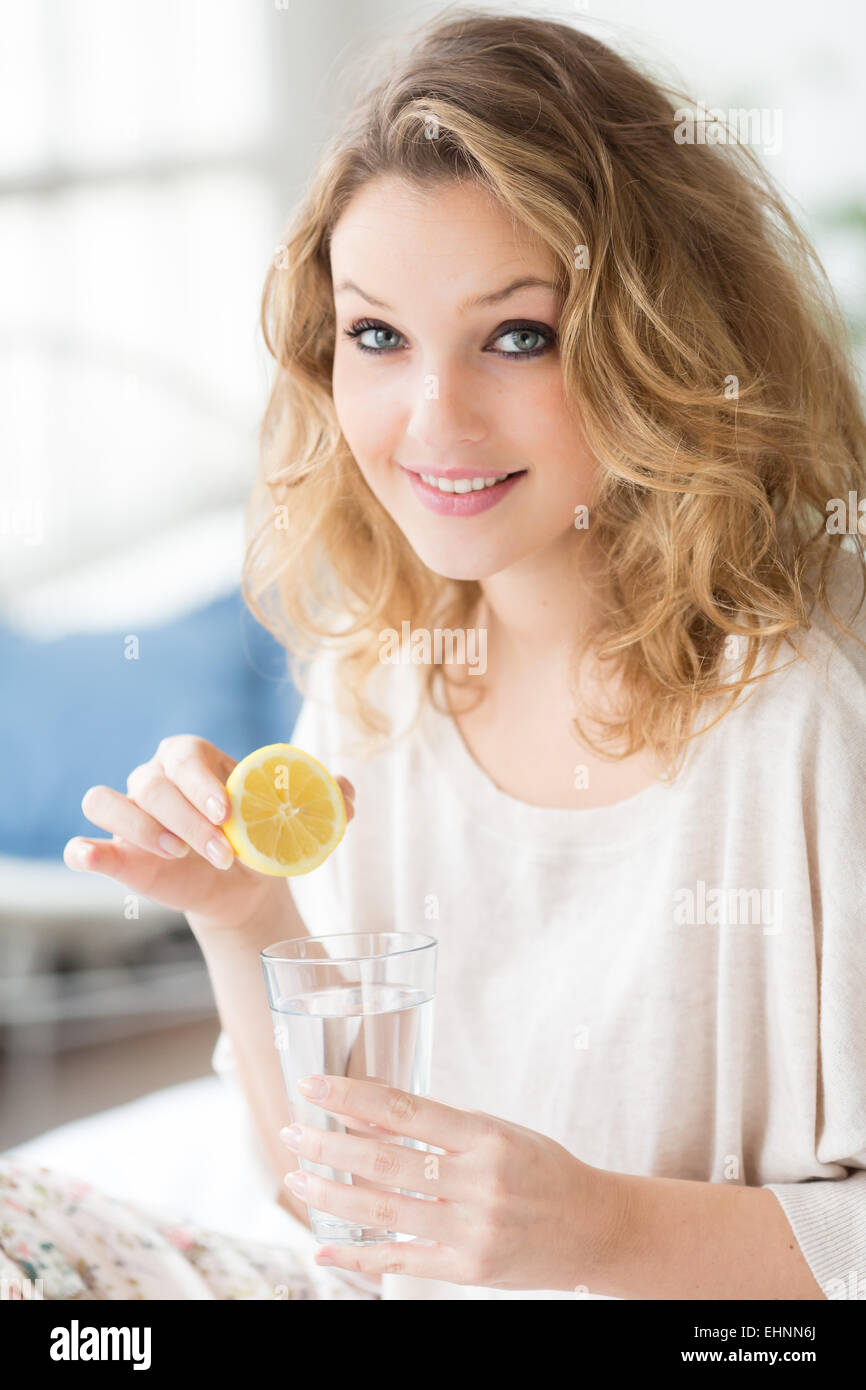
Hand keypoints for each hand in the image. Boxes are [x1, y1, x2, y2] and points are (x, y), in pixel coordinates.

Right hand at [62, 734, 354, 925]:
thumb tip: (348, 797)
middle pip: (151, 783)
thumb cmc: (262, 837)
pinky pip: (82, 843)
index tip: (227, 812)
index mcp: (194, 759)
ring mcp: (130, 816)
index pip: (182, 753)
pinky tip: (94, 856)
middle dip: (187, 819)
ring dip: (139, 828)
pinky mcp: (115, 854)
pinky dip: (84, 848)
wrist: (243, 886)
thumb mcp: (294, 817)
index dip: (198, 780)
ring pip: (107, 801)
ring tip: (178, 855)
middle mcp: (155, 779)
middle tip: (222, 851)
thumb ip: (324, 798)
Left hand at [279, 1074, 626, 1290]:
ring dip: (333, 1195)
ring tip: (298, 1179)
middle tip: (292, 1132)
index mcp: (486, 1136)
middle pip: (385, 1161)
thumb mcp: (494, 1131)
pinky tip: (325, 1245)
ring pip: (385, 1211)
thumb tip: (367, 1110)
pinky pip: (402, 1259)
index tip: (313, 1086)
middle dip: (329, 1146)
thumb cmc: (541, 1169)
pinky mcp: (469, 1268)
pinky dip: (359, 1254)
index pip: (405, 1109)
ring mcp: (473, 1229)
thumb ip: (435, 1125)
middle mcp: (479, 1182)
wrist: (594, 1228)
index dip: (353, 1097)